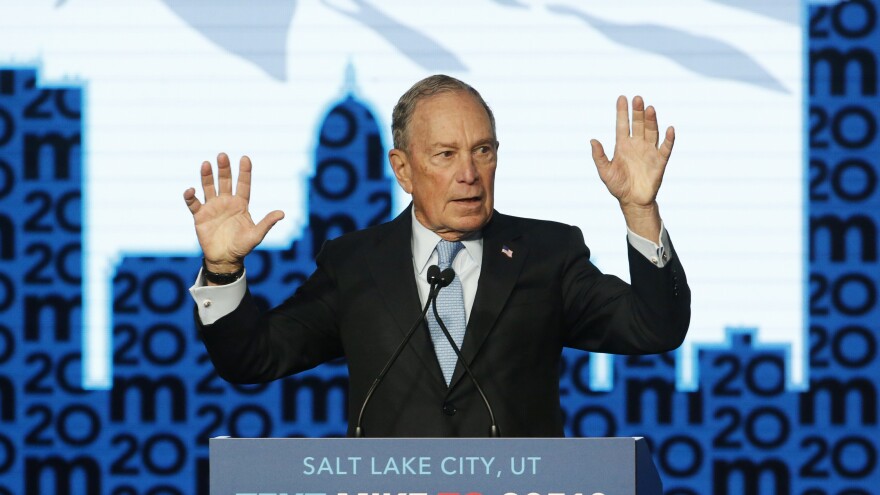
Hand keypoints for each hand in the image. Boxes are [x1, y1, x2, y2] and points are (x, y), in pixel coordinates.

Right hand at [183, 153, 283, 272]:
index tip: (245, 158)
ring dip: (207, 176)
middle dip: (224, 169)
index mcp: (240, 204)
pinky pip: (193, 203)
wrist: (225, 259)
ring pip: (209, 187)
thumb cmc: (242, 247)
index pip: (243, 184)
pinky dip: (191, 196)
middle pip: (225, 181)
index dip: (244, 172)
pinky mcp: (200, 216)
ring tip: (206, 164)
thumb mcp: (256, 235)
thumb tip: (282, 213)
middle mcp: (226, 202)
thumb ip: (267, 223)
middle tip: (222, 155)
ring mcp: (212, 207)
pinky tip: (191, 190)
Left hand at [590, 95, 673, 208]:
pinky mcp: (660, 161)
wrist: (632, 201)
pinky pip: (665, 148)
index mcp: (622, 145)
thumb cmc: (618, 186)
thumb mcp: (605, 172)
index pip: (622, 124)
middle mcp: (637, 144)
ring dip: (651, 121)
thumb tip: (592, 140)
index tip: (622, 98)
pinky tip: (669, 129)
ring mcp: (649, 151)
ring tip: (650, 108)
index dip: (622, 112)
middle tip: (637, 98)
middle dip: (638, 112)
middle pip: (638, 124)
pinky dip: (668, 139)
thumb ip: (599, 156)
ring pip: (651, 132)